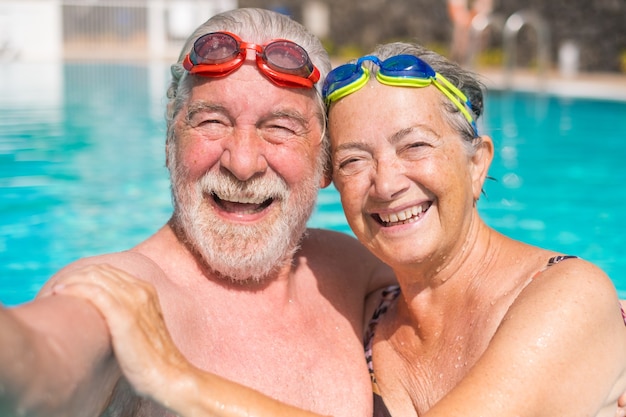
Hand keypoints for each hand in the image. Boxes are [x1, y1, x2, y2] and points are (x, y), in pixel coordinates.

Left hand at [49, 264, 189, 398]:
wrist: (166, 375)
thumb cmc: (150, 359)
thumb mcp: (142, 327)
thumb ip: (127, 314)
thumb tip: (100, 316)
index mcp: (147, 291)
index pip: (110, 271)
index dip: (87, 275)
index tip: (69, 285)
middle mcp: (142, 291)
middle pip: (101, 271)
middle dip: (77, 275)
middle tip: (58, 288)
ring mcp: (134, 301)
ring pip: (96, 278)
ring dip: (72, 280)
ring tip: (56, 290)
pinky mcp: (124, 316)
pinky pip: (95, 292)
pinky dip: (76, 288)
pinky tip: (61, 293)